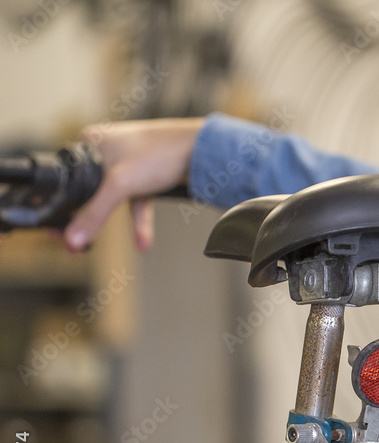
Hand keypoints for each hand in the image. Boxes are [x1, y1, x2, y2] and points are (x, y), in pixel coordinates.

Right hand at [64, 117, 204, 251]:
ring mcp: (128, 164)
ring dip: (113, 224)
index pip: (69, 180)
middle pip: (91, 192)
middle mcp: (107, 151)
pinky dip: (139, 222)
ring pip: (115, 200)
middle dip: (88, 220)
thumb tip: (73, 237)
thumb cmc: (161, 152)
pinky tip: (142, 243)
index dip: (65, 207)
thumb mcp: (120, 185)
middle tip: (78, 245)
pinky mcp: (147, 175)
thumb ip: (95, 213)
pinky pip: (137, 202)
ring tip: (97, 247)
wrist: (202, 149)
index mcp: (91, 144)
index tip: (61, 232)